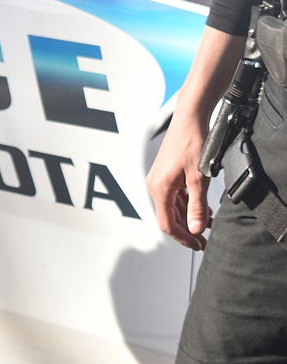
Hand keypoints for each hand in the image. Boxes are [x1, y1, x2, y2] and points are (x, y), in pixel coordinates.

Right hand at [146, 111, 212, 250]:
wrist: (189, 118)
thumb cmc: (192, 142)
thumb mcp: (199, 178)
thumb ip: (197, 206)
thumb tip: (196, 229)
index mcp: (159, 189)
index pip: (167, 224)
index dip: (183, 237)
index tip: (198, 245)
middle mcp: (155, 186)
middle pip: (169, 217)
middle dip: (188, 230)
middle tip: (204, 240)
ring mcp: (160, 180)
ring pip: (173, 208)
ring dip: (189, 217)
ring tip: (208, 225)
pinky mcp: (166, 175)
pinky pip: (175, 197)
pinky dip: (188, 205)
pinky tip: (203, 208)